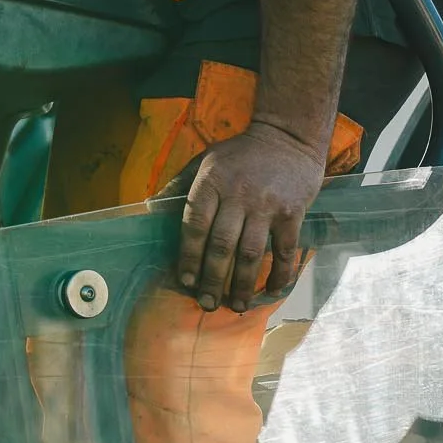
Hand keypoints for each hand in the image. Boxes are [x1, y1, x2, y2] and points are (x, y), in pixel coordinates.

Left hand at [175, 120, 326, 312]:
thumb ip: (180, 183)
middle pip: (221, 245)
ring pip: (250, 253)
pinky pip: (285, 251)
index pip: (195, 224)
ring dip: (242, 285)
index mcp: (212, 181)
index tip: (186, 281)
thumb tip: (150, 207)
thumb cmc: (241, 152)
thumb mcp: (206, 159)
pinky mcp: (292, 212)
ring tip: (236, 306)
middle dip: (212, 279)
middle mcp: (237, 194)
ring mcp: (266, 205)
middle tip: (207, 303)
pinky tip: (271, 290)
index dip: (189, 256)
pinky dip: (279, 274)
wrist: (287, 135)